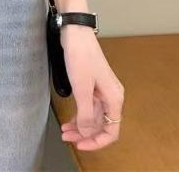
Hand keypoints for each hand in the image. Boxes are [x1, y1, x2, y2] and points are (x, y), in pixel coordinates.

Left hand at [59, 25, 124, 150]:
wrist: (76, 33)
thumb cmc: (81, 56)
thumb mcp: (82, 88)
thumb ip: (86, 113)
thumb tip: (88, 132)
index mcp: (114, 98)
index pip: (112, 131)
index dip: (97, 141)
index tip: (80, 145)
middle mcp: (111, 96)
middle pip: (101, 124)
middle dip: (84, 134)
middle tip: (66, 137)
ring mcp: (102, 90)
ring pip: (93, 116)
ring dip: (80, 125)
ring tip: (64, 131)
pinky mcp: (92, 84)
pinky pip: (88, 105)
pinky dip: (79, 113)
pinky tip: (69, 119)